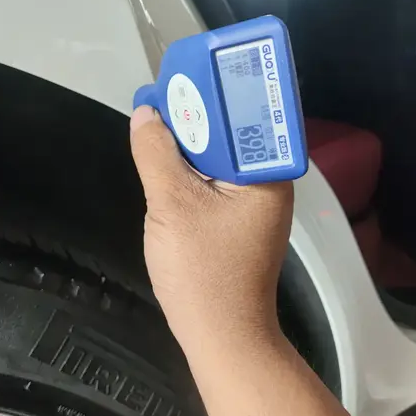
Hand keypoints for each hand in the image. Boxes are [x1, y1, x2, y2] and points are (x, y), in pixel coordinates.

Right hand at [130, 106, 292, 344]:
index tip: (175, 80)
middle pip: (230, 136)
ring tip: (155, 124)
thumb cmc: (202, 270)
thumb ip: (157, 153)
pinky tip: (165, 164)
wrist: (219, 335)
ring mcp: (255, 206)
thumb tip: (146, 113)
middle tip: (158, 101)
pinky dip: (190, 173)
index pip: (243, 116)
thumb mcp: (173, 205)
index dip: (208, 94)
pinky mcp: (239, 223)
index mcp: (267, 174)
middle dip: (193, 119)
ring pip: (219, 161)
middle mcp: (268, 184)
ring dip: (188, 146)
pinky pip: (214, 185)